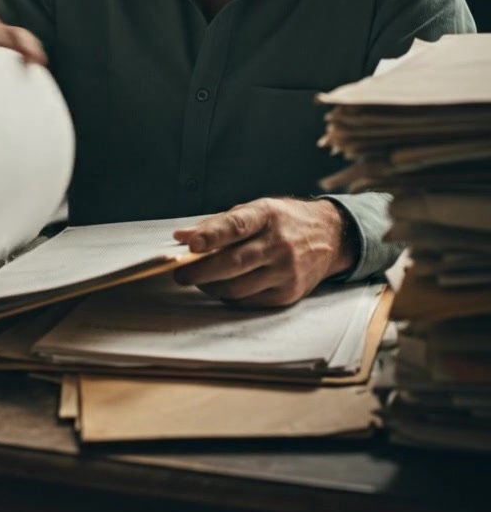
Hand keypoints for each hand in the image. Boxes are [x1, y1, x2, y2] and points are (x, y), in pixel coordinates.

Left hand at [173, 198, 355, 307]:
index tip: (189, 245)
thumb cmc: (284, 221)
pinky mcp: (289, 293)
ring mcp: (286, 270)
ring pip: (238, 287)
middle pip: (233, 263)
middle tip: (180, 274)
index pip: (236, 226)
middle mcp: (279, 243)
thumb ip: (218, 224)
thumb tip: (182, 237)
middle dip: (200, 272)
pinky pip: (249, 301)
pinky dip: (230, 296)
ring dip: (211, 287)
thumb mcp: (255, 210)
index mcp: (268, 215)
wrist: (330, 236)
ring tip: (198, 280)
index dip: (211, 236)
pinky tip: (222, 288)